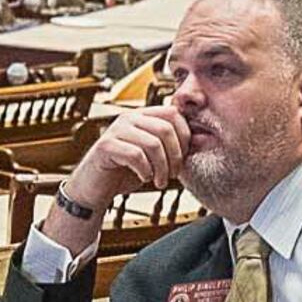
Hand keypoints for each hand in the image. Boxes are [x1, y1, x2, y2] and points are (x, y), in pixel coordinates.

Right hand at [66, 105, 189, 209]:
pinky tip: (144, 178)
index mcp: (143, 116)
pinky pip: (135, 155)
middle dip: (175, 155)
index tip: (183, 158)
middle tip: (172, 174)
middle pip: (166, 128)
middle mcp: (129, 118)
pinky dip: (145, 170)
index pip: (173, 114)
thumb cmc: (127, 172)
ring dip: (161, 167)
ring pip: (153, 143)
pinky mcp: (105, 146)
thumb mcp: (156, 159)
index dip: (184, 136)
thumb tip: (205, 139)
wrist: (95, 187)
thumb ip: (176, 148)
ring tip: (160, 181)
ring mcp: (116, 130)